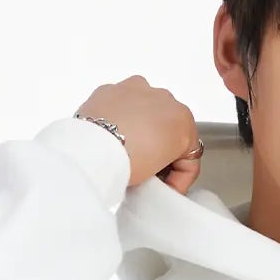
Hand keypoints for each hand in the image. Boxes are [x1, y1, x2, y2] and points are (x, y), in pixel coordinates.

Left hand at [75, 77, 202, 192]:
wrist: (91, 150)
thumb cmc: (129, 162)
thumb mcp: (159, 176)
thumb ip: (167, 170)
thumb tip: (156, 170)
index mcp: (183, 119)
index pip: (189, 156)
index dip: (179, 179)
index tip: (166, 190)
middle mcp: (163, 97)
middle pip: (168, 130)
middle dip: (161, 149)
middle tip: (147, 172)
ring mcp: (136, 89)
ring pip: (145, 113)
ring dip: (142, 129)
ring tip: (127, 153)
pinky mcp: (111, 89)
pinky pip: (121, 107)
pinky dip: (119, 120)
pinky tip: (111, 139)